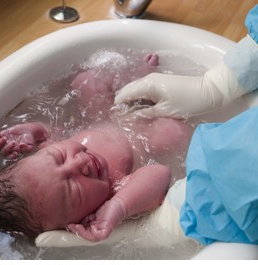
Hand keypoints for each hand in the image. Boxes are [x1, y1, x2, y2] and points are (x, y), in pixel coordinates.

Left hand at [0, 123, 48, 158]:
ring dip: (0, 143)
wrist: (27, 130)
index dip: (11, 156)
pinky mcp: (3, 134)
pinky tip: (2, 134)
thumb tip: (21, 146)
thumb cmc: (28, 139)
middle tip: (14, 142)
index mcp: (14, 152)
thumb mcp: (30, 145)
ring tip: (5, 138)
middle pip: (3, 152)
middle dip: (8, 148)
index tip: (16, 152)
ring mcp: (4, 142)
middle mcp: (8, 148)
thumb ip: (27, 148)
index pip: (10, 157)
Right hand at [67, 198, 125, 241]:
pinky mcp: (106, 232)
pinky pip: (96, 236)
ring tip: (75, 226)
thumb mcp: (90, 209)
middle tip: (70, 225)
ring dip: (80, 232)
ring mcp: (101, 231)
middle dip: (76, 230)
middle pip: (84, 233)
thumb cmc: (107, 204)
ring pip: (89, 236)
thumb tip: (72, 213)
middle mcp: (97, 229)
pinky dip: (88, 233)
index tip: (69, 223)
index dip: (75, 227)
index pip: (82, 229)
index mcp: (93, 225)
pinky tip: (83, 227)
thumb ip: (83, 213)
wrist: (118, 202)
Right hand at [114, 61, 245, 117]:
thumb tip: (127, 118)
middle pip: (127, 92)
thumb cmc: (188, 102)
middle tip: (125, 121)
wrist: (210, 91)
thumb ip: (144, 114)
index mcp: (146, 85)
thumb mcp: (164, 112)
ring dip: (132, 103)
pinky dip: (140, 101)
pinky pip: (143, 92)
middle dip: (123, 105)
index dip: (118, 108)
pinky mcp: (160, 84)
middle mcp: (147, 80)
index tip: (118, 121)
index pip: (123, 95)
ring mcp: (154, 81)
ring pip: (135, 92)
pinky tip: (143, 111)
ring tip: (133, 118)